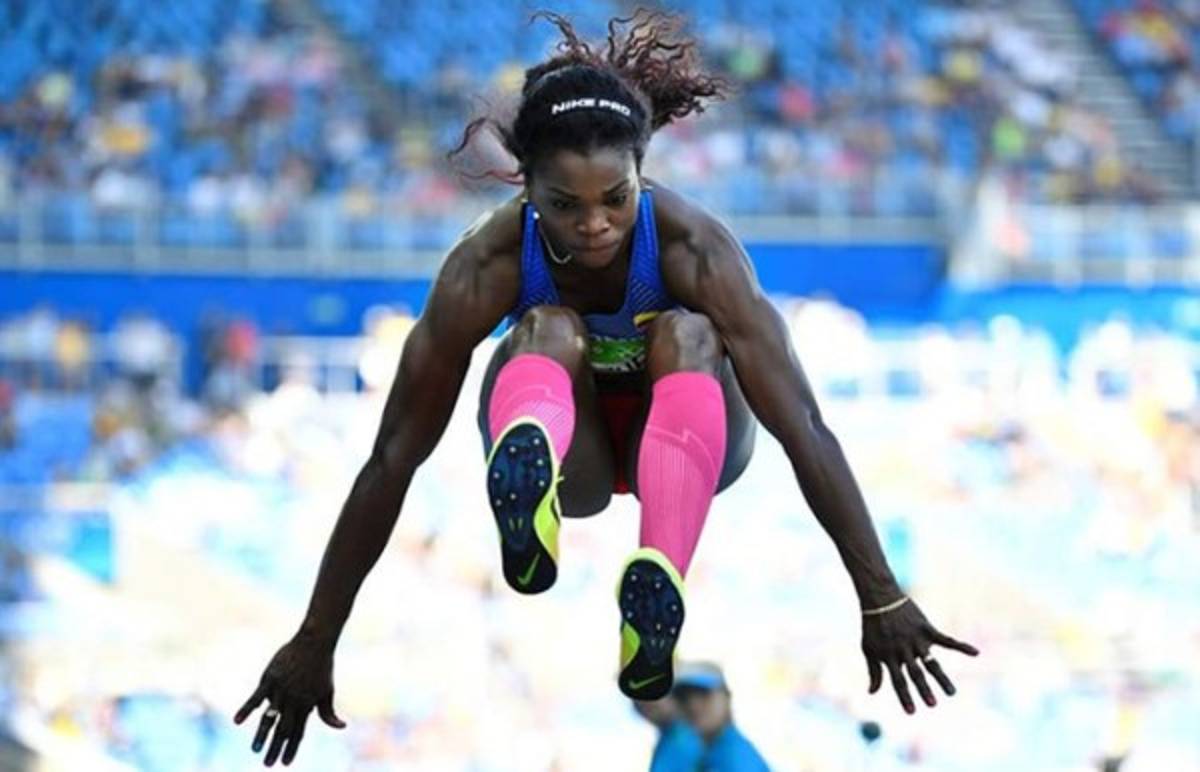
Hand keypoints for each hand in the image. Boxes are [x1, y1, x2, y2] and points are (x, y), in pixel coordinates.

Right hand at [233, 632, 346, 765]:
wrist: (315, 641)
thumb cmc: (322, 667)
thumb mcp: (327, 691)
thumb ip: (329, 713)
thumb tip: (342, 727)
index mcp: (307, 705)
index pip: (298, 733)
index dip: (291, 749)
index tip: (285, 764)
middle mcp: (293, 701)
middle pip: (282, 730)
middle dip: (275, 749)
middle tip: (267, 765)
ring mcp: (280, 690)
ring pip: (269, 717)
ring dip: (262, 735)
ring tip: (255, 750)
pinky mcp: (270, 679)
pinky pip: (256, 697)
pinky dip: (246, 709)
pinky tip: (237, 721)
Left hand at [861, 598, 977, 713]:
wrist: (880, 597)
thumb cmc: (873, 625)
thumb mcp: (869, 648)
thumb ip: (874, 671)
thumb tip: (872, 692)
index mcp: (889, 656)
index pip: (898, 681)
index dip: (905, 697)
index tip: (912, 712)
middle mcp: (903, 650)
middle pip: (915, 674)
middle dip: (924, 690)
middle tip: (932, 704)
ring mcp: (916, 640)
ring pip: (931, 662)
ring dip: (941, 678)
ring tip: (951, 693)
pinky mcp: (926, 629)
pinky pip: (947, 640)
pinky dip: (962, 646)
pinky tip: (976, 653)